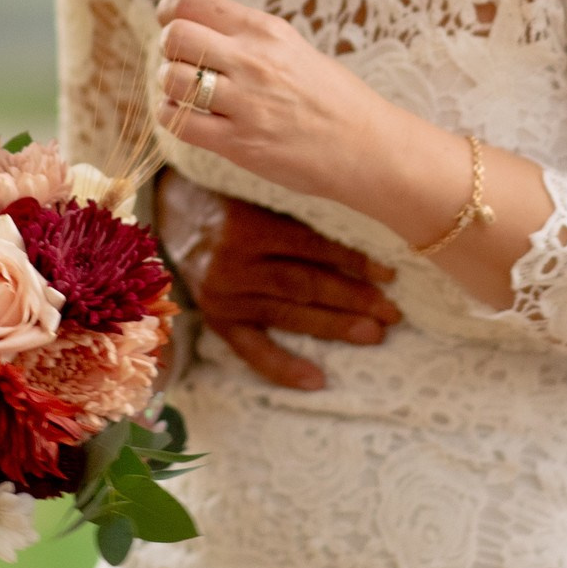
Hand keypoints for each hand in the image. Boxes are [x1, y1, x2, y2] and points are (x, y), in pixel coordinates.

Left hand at [153, 0, 553, 311]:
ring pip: (171, 80)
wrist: (368, 147)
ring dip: (170, 86)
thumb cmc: (332, 98)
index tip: (170, 21)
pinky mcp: (240, 144)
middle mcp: (254, 61)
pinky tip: (189, 118)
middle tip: (180, 61)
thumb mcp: (294, 49)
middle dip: (168, 48)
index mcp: (267, 30)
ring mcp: (246, 103)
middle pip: (176, 36)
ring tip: (186, 94)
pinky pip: (180, 123)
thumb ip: (248, 38)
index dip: (170, 11)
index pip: (194, 2)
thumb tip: (196, 27)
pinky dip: (174, 118)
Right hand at [158, 172, 400, 391]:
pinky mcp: (216, 318)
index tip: (389, 273)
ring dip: (334, 326)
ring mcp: (223, 294)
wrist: (174, 211)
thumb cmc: (231, 193)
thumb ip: (299, 205)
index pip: (311, 246)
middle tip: (392, 314)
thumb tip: (365, 224)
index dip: (353, 260)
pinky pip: (251, 349)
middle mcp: (233, 261)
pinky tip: (316, 380)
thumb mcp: (261, 187)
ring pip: (287, 313)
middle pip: (304, 283)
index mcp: (248, 223)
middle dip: (353, 299)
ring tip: (372, 334)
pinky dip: (283, 367)